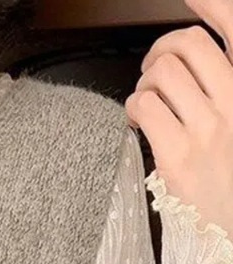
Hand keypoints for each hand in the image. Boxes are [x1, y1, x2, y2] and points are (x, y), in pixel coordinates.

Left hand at [125, 0, 232, 234]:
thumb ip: (222, 93)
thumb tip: (192, 67)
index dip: (211, 4)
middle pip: (188, 46)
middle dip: (161, 49)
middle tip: (154, 67)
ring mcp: (209, 128)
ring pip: (162, 73)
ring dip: (145, 81)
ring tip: (147, 99)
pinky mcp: (178, 154)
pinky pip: (144, 107)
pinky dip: (134, 106)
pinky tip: (137, 119)